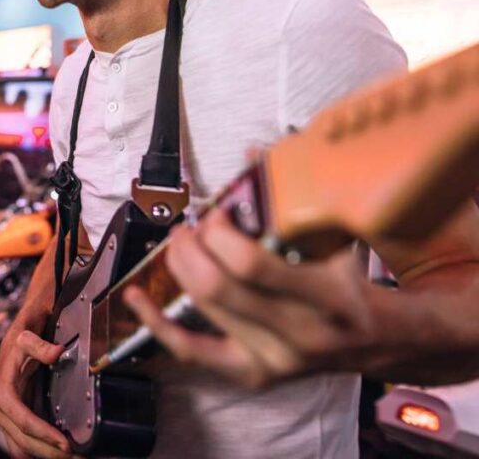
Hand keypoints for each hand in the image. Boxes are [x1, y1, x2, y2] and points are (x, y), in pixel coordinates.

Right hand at [0, 328, 78, 458]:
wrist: (18, 338)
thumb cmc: (21, 337)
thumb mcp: (27, 334)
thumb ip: (39, 345)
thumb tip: (56, 352)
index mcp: (4, 390)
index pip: (20, 418)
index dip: (41, 432)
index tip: (64, 443)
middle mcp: (4, 408)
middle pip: (22, 439)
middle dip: (47, 451)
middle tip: (76, 456)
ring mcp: (11, 417)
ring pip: (22, 447)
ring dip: (45, 455)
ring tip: (74, 457)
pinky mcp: (19, 420)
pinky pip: (25, 444)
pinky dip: (41, 452)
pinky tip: (59, 453)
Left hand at [124, 207, 377, 388]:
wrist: (393, 340)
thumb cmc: (365, 280)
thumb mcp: (346, 235)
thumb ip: (301, 196)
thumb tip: (253, 153)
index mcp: (328, 296)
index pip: (251, 264)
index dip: (221, 233)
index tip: (218, 212)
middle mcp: (299, 334)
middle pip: (218, 287)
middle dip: (193, 247)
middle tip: (191, 225)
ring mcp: (276, 359)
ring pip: (204, 310)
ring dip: (180, 268)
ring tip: (179, 242)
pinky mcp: (257, 374)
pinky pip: (196, 352)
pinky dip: (159, 325)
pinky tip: (135, 299)